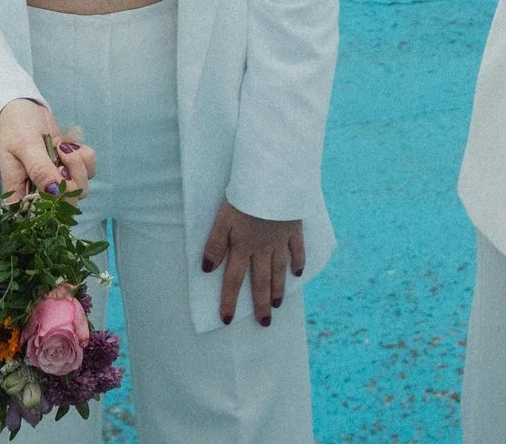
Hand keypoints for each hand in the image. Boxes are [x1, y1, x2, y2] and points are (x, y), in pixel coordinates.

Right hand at [0, 99, 96, 199]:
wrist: (24, 108)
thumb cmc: (16, 126)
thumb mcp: (25, 145)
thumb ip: (39, 169)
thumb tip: (56, 192)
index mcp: (20, 196)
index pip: (41, 220)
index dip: (57, 209)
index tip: (59, 184)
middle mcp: (39, 194)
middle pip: (66, 207)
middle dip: (71, 180)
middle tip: (60, 155)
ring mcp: (57, 183)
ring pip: (81, 190)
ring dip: (78, 166)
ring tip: (61, 147)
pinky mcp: (70, 170)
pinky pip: (89, 172)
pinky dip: (85, 157)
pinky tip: (69, 146)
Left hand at [202, 201, 304, 325]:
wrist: (273, 181)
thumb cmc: (243, 198)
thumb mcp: (222, 219)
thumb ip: (215, 244)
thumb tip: (207, 270)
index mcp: (242, 247)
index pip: (233, 280)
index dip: (229, 301)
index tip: (227, 320)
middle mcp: (262, 249)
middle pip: (261, 282)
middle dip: (260, 305)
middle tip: (264, 323)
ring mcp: (280, 240)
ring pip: (279, 270)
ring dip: (278, 288)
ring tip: (277, 304)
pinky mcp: (293, 228)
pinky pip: (297, 250)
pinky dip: (298, 262)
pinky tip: (298, 273)